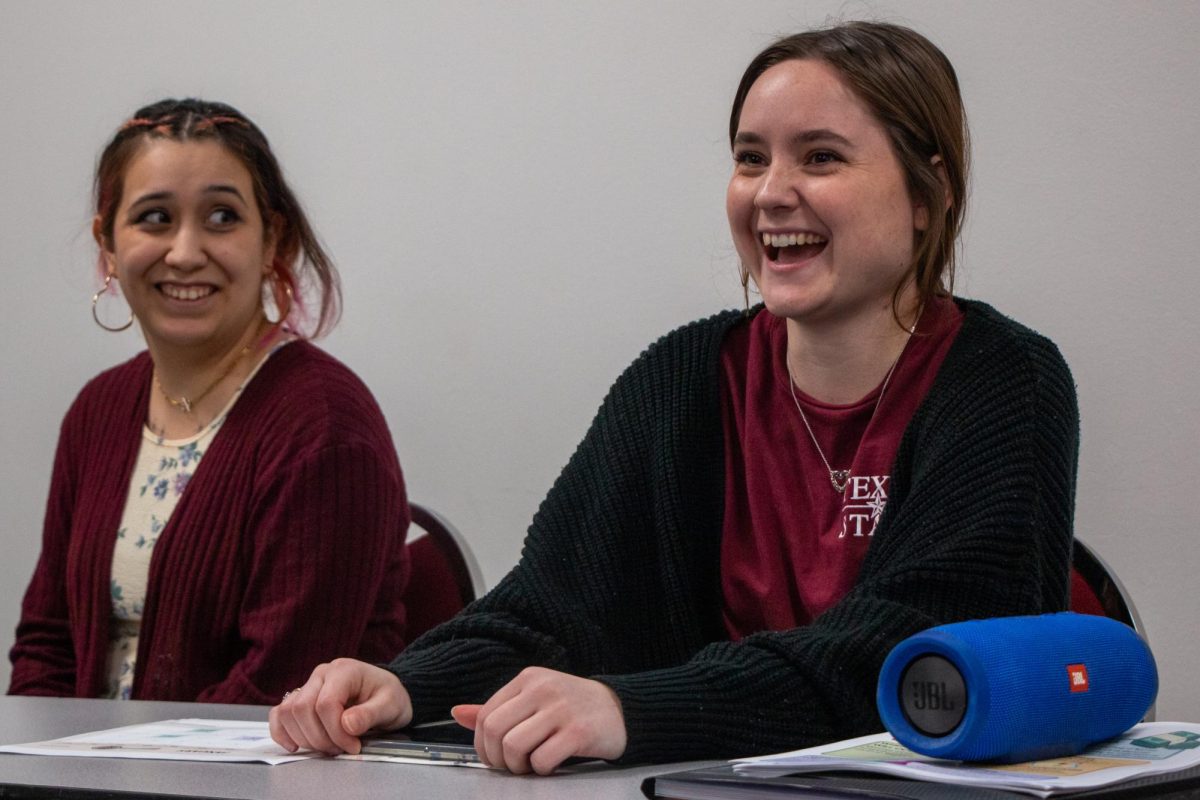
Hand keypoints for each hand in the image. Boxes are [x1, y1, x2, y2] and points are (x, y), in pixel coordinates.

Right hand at [269, 658, 410, 754]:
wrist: (386, 694)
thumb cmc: (389, 696)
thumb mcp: (390, 705)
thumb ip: (370, 714)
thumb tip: (347, 724)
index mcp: (344, 671)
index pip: (326, 703)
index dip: (336, 731)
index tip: (353, 746)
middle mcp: (322, 674)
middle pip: (303, 709)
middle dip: (320, 737)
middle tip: (341, 749)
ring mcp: (308, 685)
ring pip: (288, 712)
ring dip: (304, 738)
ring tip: (328, 746)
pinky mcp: (300, 698)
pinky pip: (280, 713)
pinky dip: (282, 732)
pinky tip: (296, 745)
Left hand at [451, 667, 626, 774]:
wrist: (619, 709)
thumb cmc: (573, 707)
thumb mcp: (534, 699)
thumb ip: (498, 708)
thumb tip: (458, 713)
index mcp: (528, 679)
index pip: (486, 715)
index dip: (482, 745)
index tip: (494, 757)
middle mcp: (542, 689)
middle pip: (495, 731)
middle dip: (497, 758)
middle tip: (511, 766)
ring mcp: (561, 708)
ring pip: (514, 746)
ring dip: (518, 766)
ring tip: (530, 766)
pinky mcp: (578, 731)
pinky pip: (542, 759)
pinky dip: (541, 770)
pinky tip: (551, 764)